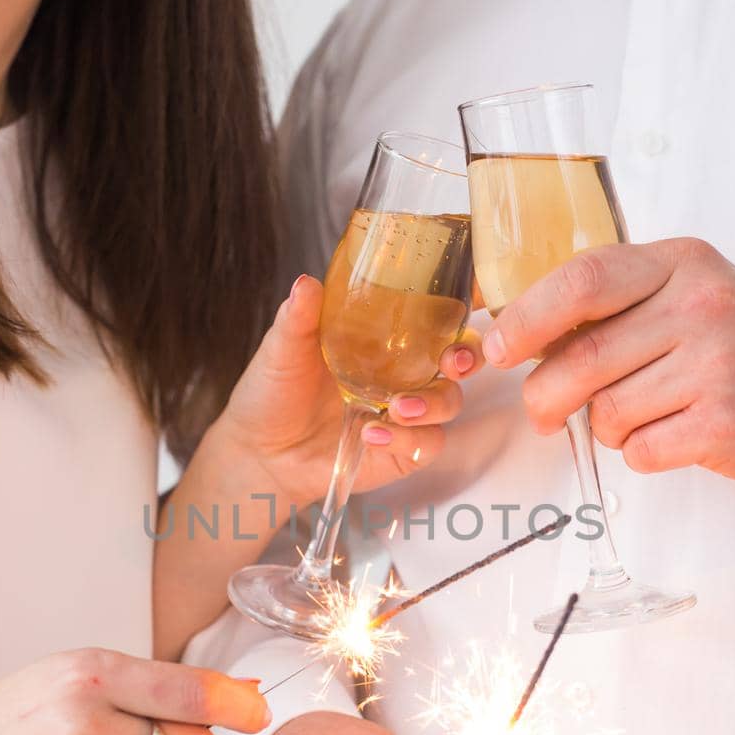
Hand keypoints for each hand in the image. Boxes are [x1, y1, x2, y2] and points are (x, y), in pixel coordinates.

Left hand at [208, 275, 479, 510]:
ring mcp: (408, 413)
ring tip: (396, 408)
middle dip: (467, 357)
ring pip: (449, 402)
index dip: (467, 303)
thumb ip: (299, 318)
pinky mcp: (404, 451)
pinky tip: (371, 433)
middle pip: (462, 358)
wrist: (262, 451)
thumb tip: (306, 283)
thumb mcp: (284, 349)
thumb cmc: (275, 391)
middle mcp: (406, 372)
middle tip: (451, 362)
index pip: (438, 315)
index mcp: (388, 338)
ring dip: (431, 403)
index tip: (473, 294)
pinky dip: (405, 438)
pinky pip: (426, 443)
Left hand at [482, 238, 734, 482]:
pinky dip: (638, 452)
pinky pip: (639, 449)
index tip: (496, 347)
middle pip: (583, 357)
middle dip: (545, 394)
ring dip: (603, 427)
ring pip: (607, 411)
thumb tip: (518, 334)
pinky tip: (670, 435)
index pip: (584, 281)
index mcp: (681, 263)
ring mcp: (716, 365)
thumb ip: (616, 302)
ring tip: (637, 416)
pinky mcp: (725, 423)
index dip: (527, 317)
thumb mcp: (687, 292)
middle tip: (542, 411)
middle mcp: (701, 306)